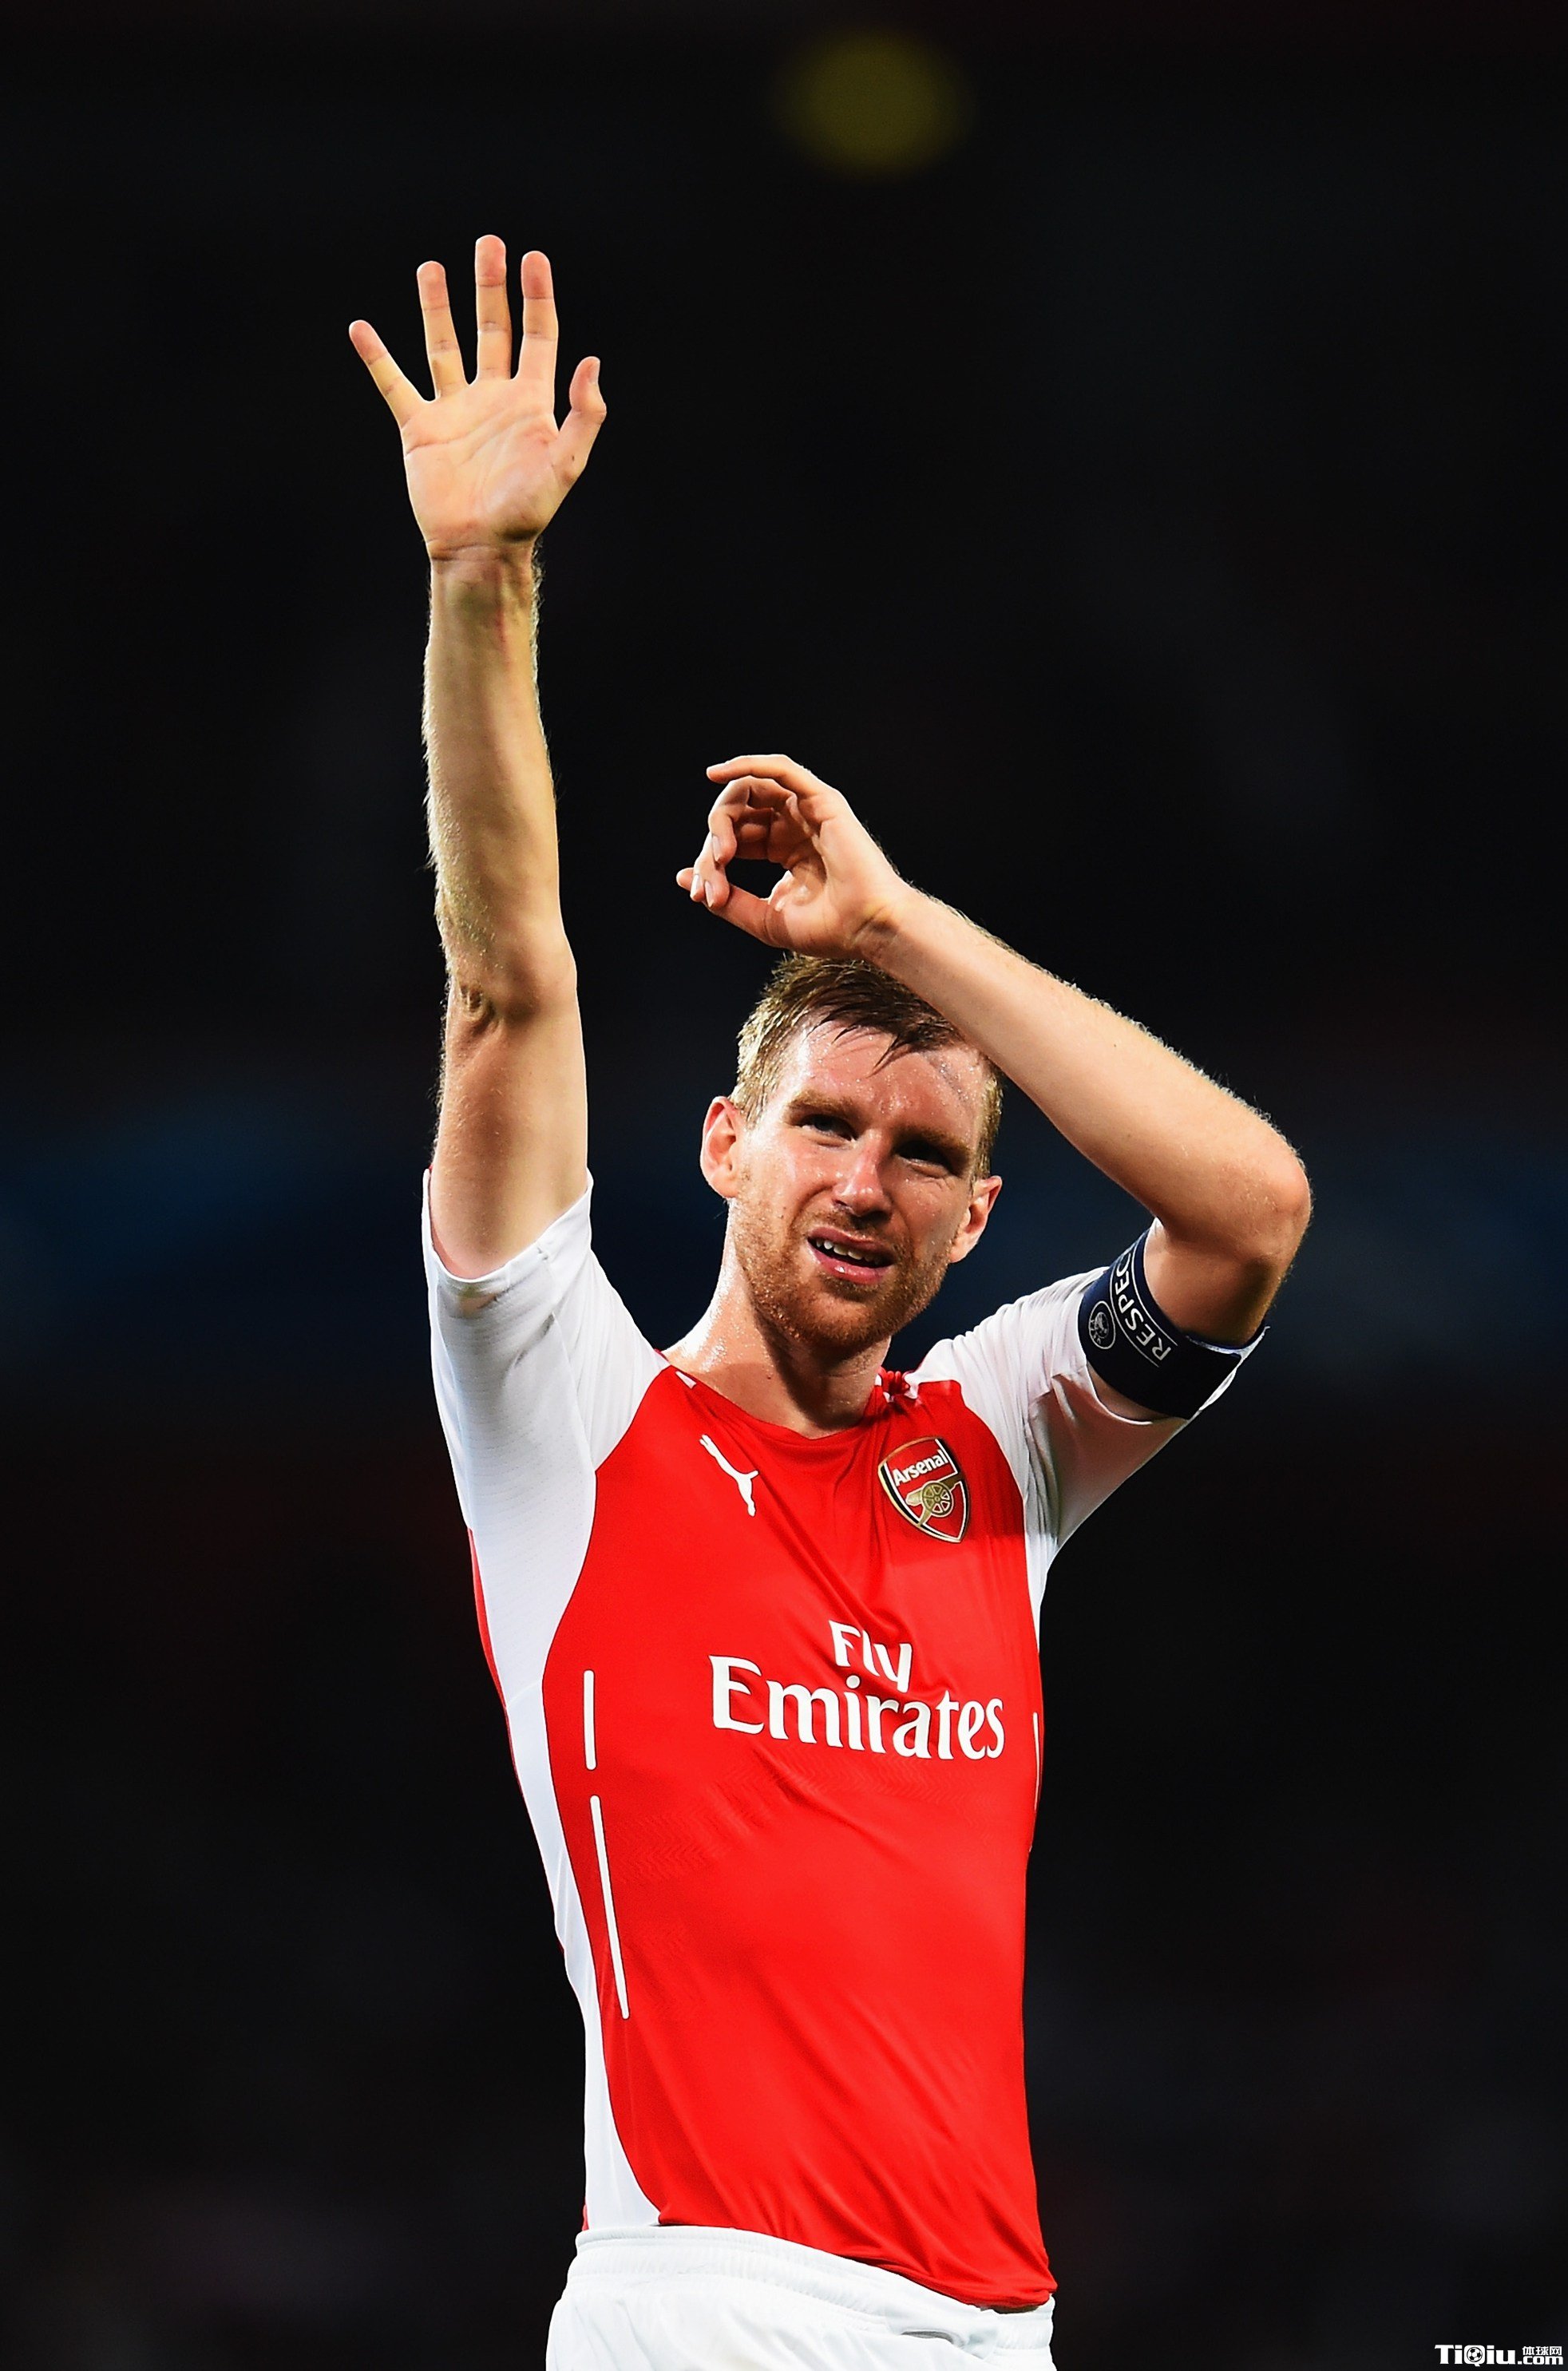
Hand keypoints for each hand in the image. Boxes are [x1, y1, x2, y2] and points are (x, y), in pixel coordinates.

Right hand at [349, 239, 604, 558]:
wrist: (480, 547)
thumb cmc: (526, 512)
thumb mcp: (566, 464)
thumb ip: (583, 415)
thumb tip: (591, 362)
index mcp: (529, 402)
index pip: (537, 336)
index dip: (536, 297)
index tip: (533, 258)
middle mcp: (492, 398)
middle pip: (492, 330)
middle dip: (490, 287)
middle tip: (488, 244)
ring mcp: (455, 411)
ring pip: (444, 346)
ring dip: (437, 308)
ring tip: (430, 268)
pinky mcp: (421, 429)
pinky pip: (395, 386)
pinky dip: (378, 359)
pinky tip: (362, 329)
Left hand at [677, 755, 914, 957]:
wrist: (867, 928)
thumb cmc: (827, 928)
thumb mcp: (764, 918)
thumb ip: (728, 900)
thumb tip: (685, 877)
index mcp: (784, 849)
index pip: (735, 840)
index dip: (711, 862)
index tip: (704, 895)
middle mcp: (794, 825)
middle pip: (737, 814)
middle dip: (714, 841)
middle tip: (712, 869)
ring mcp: (808, 811)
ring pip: (751, 791)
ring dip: (725, 814)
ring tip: (720, 847)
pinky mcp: (821, 800)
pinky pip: (780, 770)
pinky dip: (747, 764)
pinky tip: (717, 774)